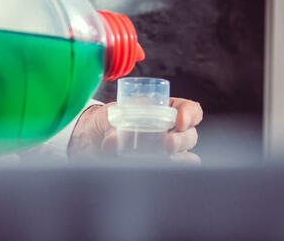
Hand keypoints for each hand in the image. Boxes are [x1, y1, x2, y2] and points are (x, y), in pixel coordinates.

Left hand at [67, 98, 202, 162]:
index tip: (179, 121)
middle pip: (190, 136)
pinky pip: (174, 174)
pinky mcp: (160, 168)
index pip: (191, 110)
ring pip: (187, 158)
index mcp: (167, 109)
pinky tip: (155, 173)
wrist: (93, 139)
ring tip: (161, 160)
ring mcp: (167, 152)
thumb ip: (113, 124)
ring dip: (178, 160)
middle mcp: (171, 131)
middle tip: (167, 144)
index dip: (190, 114)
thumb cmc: (107, 119)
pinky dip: (169, 174)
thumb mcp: (110, 115)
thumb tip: (113, 140)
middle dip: (182, 140)